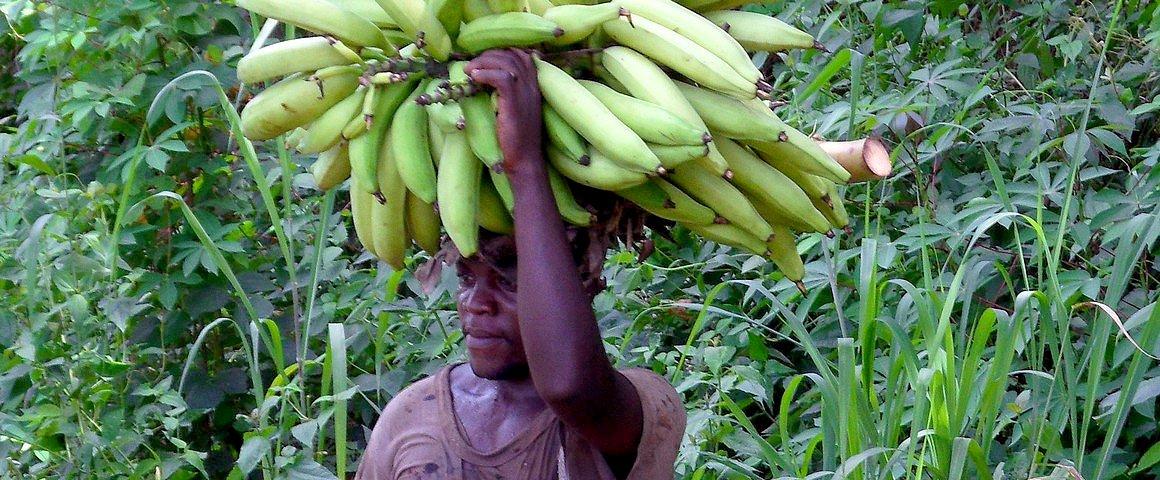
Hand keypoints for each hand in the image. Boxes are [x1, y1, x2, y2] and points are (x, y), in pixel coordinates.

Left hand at [465, 49, 542, 176]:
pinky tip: (474, 78)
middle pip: (512, 54)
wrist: (524, 160)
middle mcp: (532, 86)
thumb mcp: (515, 111)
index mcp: (534, 86)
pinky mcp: (515, 102)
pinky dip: (485, 74)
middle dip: (488, 54)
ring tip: (468, 70)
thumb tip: (485, 82)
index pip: (522, 55)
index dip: (502, 51)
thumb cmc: (516, 139)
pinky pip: (501, 77)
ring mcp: (525, 93)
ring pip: (506, 62)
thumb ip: (507, 95)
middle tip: (472, 65)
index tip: (484, 59)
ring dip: (483, 62)